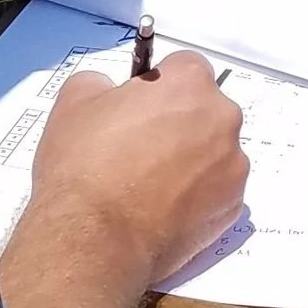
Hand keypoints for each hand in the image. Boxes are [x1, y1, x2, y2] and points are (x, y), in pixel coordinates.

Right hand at [32, 50, 247, 293]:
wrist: (94, 239)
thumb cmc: (84, 166)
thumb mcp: (75, 101)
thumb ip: (101, 82)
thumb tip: (110, 91)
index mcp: (190, 82)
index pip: (184, 68)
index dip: (159, 87)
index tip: (138, 108)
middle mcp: (222, 118)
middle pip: (205, 111)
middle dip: (179, 124)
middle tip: (140, 149)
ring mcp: (233, 166)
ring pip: (213, 153)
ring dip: (190, 161)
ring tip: (148, 186)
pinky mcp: (232, 207)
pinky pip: (216, 192)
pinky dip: (196, 197)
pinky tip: (161, 210)